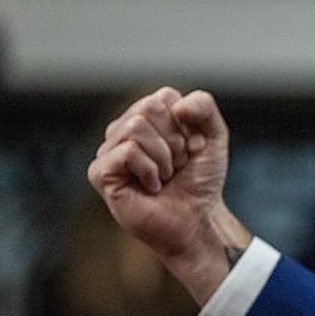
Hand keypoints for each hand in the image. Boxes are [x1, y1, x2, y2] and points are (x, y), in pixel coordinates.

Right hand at [88, 87, 249, 303]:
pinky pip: (128, 151)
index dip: (186, 126)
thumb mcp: (214, 136)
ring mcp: (108, 151)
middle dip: (174, 141)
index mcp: (146, 117)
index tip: (189, 150)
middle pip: (148, 108)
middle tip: (176, 165)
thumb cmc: (201, 180)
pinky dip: (150, 170)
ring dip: (164, 157)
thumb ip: (203, 106)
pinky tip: (152, 187)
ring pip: (136, 127)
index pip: (165, 97)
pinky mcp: (100, 173)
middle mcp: (123, 130)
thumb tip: (176, 106)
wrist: (198, 218)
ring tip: (164, 176)